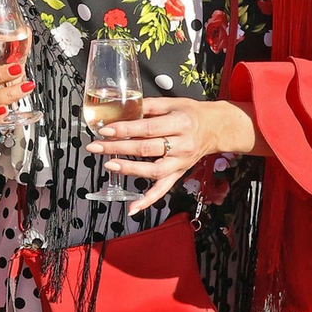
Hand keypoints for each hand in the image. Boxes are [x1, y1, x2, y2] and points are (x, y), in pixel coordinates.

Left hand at [97, 98, 260, 214]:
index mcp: (179, 123)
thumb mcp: (172, 103)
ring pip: (153, 171)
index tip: (105, 130)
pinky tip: (132, 207)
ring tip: (109, 165)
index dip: (125, 130)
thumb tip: (122, 110)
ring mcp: (180, 162)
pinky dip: (147, 200)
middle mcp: (181, 145)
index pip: (147, 129)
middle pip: (146, 149)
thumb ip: (147, 107)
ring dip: (129, 170)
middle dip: (118, 148)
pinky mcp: (178, 173)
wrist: (215, 128)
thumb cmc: (191, 114)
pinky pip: (163, 190)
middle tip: (97, 146)